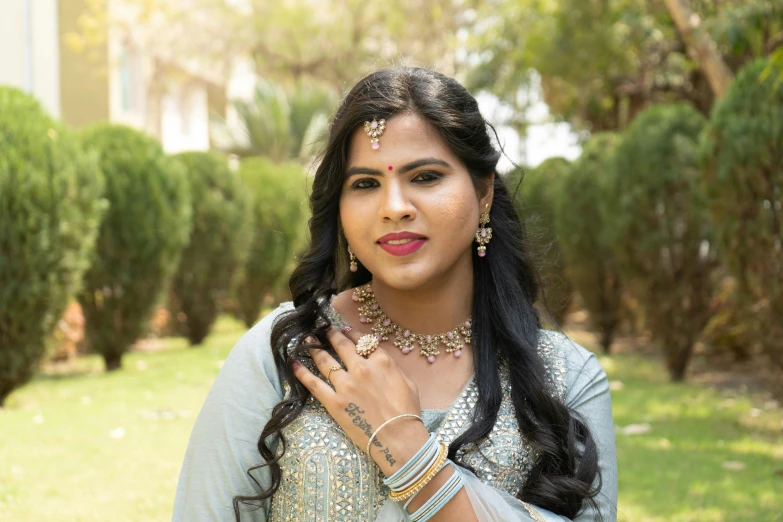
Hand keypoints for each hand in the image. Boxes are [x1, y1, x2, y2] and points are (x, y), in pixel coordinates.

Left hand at [291, 326, 429, 476]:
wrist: (398, 438)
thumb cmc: (407, 413)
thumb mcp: (407, 382)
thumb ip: (391, 367)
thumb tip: (380, 360)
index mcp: (381, 361)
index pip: (363, 341)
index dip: (351, 333)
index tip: (344, 329)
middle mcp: (361, 368)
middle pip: (341, 345)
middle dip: (330, 334)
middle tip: (322, 328)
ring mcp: (345, 384)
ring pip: (325, 360)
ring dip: (314, 347)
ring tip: (307, 339)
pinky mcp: (334, 401)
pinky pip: (313, 383)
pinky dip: (301, 372)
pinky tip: (293, 362)